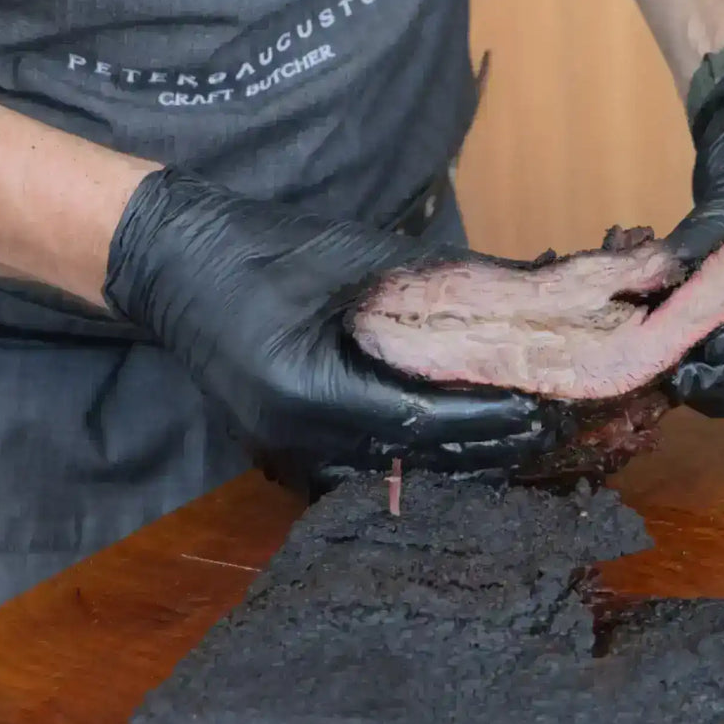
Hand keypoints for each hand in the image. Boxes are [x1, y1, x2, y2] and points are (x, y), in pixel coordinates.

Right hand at [103, 168, 572, 472]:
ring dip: (453, 460)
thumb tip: (519, 288)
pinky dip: (413, 460)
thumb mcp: (355, 253)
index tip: (538, 409)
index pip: (415, 419)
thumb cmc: (264, 248)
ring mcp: (282, 452)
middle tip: (547, 431)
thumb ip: (436, 278)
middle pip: (408, 459)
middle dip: (482, 447)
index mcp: (304, 387)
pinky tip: (456, 444)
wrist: (176, 264)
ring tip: (515, 442)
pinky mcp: (281, 451)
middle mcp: (293, 437)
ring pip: (387, 475)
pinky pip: (359, 471)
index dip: (483, 417)